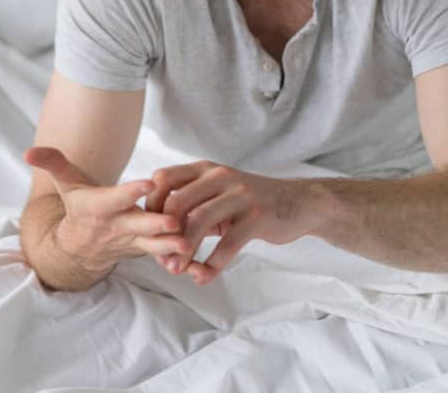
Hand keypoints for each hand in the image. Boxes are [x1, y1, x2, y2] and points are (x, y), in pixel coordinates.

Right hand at [24, 146, 192, 273]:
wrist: (80, 249)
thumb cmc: (79, 207)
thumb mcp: (66, 184)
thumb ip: (52, 163)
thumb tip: (28, 150)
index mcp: (99, 207)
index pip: (115, 198)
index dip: (130, 191)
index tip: (147, 183)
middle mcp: (116, 226)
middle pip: (138, 226)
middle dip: (155, 225)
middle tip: (174, 221)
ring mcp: (132, 242)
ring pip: (153, 245)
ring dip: (171, 245)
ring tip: (189, 243)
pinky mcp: (145, 251)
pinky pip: (162, 255)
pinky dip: (178, 256)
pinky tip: (198, 253)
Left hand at [145, 161, 312, 284]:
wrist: (297, 202)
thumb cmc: (250, 201)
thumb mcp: (219, 193)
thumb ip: (192, 204)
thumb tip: (156, 232)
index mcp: (205, 170)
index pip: (164, 178)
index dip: (151, 205)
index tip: (149, 230)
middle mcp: (220, 177)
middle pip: (177, 202)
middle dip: (164, 234)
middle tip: (161, 258)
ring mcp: (239, 196)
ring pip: (199, 223)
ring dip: (184, 251)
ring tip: (176, 270)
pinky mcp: (256, 217)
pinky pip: (227, 245)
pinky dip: (212, 265)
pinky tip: (204, 277)